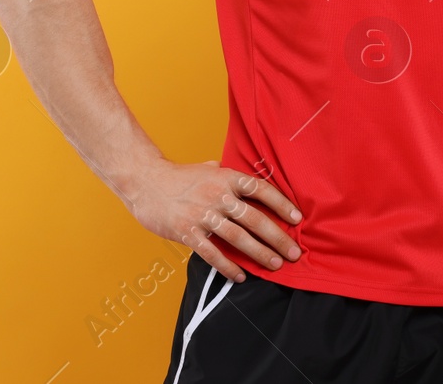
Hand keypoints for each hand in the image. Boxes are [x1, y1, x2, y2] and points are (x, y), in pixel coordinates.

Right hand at [118, 159, 301, 282]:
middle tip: (294, 253)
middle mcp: (217, 194)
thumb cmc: (178, 176)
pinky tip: (240, 276)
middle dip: (277, 237)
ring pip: (237, 237)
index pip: (260, 189)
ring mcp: (202, 214)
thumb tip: (249, 179)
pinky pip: (212, 252)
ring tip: (275, 265)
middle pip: (254, 218)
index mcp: (225, 177)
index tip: (297, 218)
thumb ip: (228, 174)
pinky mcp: (187, 231)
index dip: (281, 203)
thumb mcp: (207, 166)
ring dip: (259, 253)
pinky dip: (228, 266)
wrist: (145, 181)